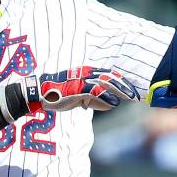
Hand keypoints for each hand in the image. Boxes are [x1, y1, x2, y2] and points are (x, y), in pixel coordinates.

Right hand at [24, 67, 138, 112]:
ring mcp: (81, 80)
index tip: (132, 88)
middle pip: (111, 77)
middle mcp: (86, 73)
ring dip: (120, 90)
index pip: (109, 74)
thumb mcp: (79, 96)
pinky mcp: (77, 88)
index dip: (122, 81)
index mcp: (87, 72)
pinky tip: (115, 102)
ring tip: (130, 97)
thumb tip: (111, 104)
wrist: (40, 92)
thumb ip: (94, 99)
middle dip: (125, 85)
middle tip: (136, 94)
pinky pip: (95, 92)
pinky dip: (106, 97)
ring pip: (106, 83)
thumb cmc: (58, 94)